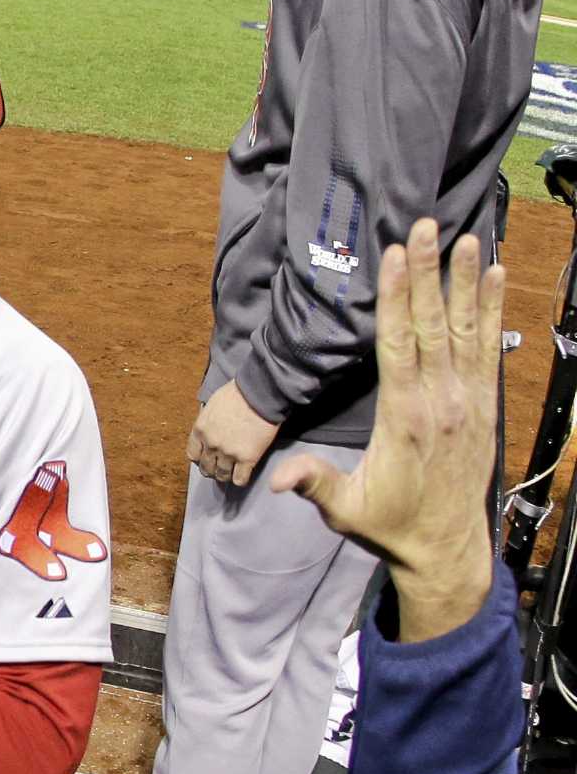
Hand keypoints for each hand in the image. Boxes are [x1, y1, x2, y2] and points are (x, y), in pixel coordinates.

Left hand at [188, 380, 278, 485]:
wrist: (260, 393)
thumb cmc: (239, 392)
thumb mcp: (213, 404)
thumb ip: (209, 419)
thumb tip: (211, 425)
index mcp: (200, 430)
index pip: (193, 454)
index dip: (200, 458)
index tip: (206, 458)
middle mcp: (211, 444)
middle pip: (206, 468)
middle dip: (212, 470)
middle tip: (220, 469)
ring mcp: (228, 453)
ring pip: (222, 475)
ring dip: (226, 476)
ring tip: (233, 473)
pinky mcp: (247, 458)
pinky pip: (240, 478)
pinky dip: (241, 479)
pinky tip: (245, 475)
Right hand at [273, 219, 499, 642]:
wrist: (444, 547)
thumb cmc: (389, 525)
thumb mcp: (345, 509)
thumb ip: (314, 485)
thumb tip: (279, 477)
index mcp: (404, 419)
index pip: (400, 346)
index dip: (398, 298)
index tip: (394, 258)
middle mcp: (442, 402)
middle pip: (434, 325)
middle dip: (428, 273)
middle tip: (427, 226)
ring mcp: (468, 401)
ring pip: (467, 329)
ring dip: (465, 281)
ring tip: (467, 236)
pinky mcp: (484, 404)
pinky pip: (488, 348)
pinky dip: (492, 309)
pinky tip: (494, 275)